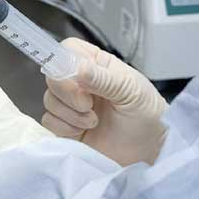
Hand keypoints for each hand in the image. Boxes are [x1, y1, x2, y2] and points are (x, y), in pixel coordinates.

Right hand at [42, 38, 167, 165]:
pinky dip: (64, 127)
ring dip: (70, 113)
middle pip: (53, 76)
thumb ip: (105, 79)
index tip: (76, 78)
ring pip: (49, 99)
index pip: (68, 49)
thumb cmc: (147, 114)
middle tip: (89, 104)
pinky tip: (84, 131)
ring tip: (94, 121)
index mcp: (97, 65)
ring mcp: (72, 105)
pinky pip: (49, 121)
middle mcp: (81, 82)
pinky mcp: (66, 127)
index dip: (65, 61)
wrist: (149, 148)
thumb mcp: (131, 91)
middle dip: (68, 93)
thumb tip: (80, 70)